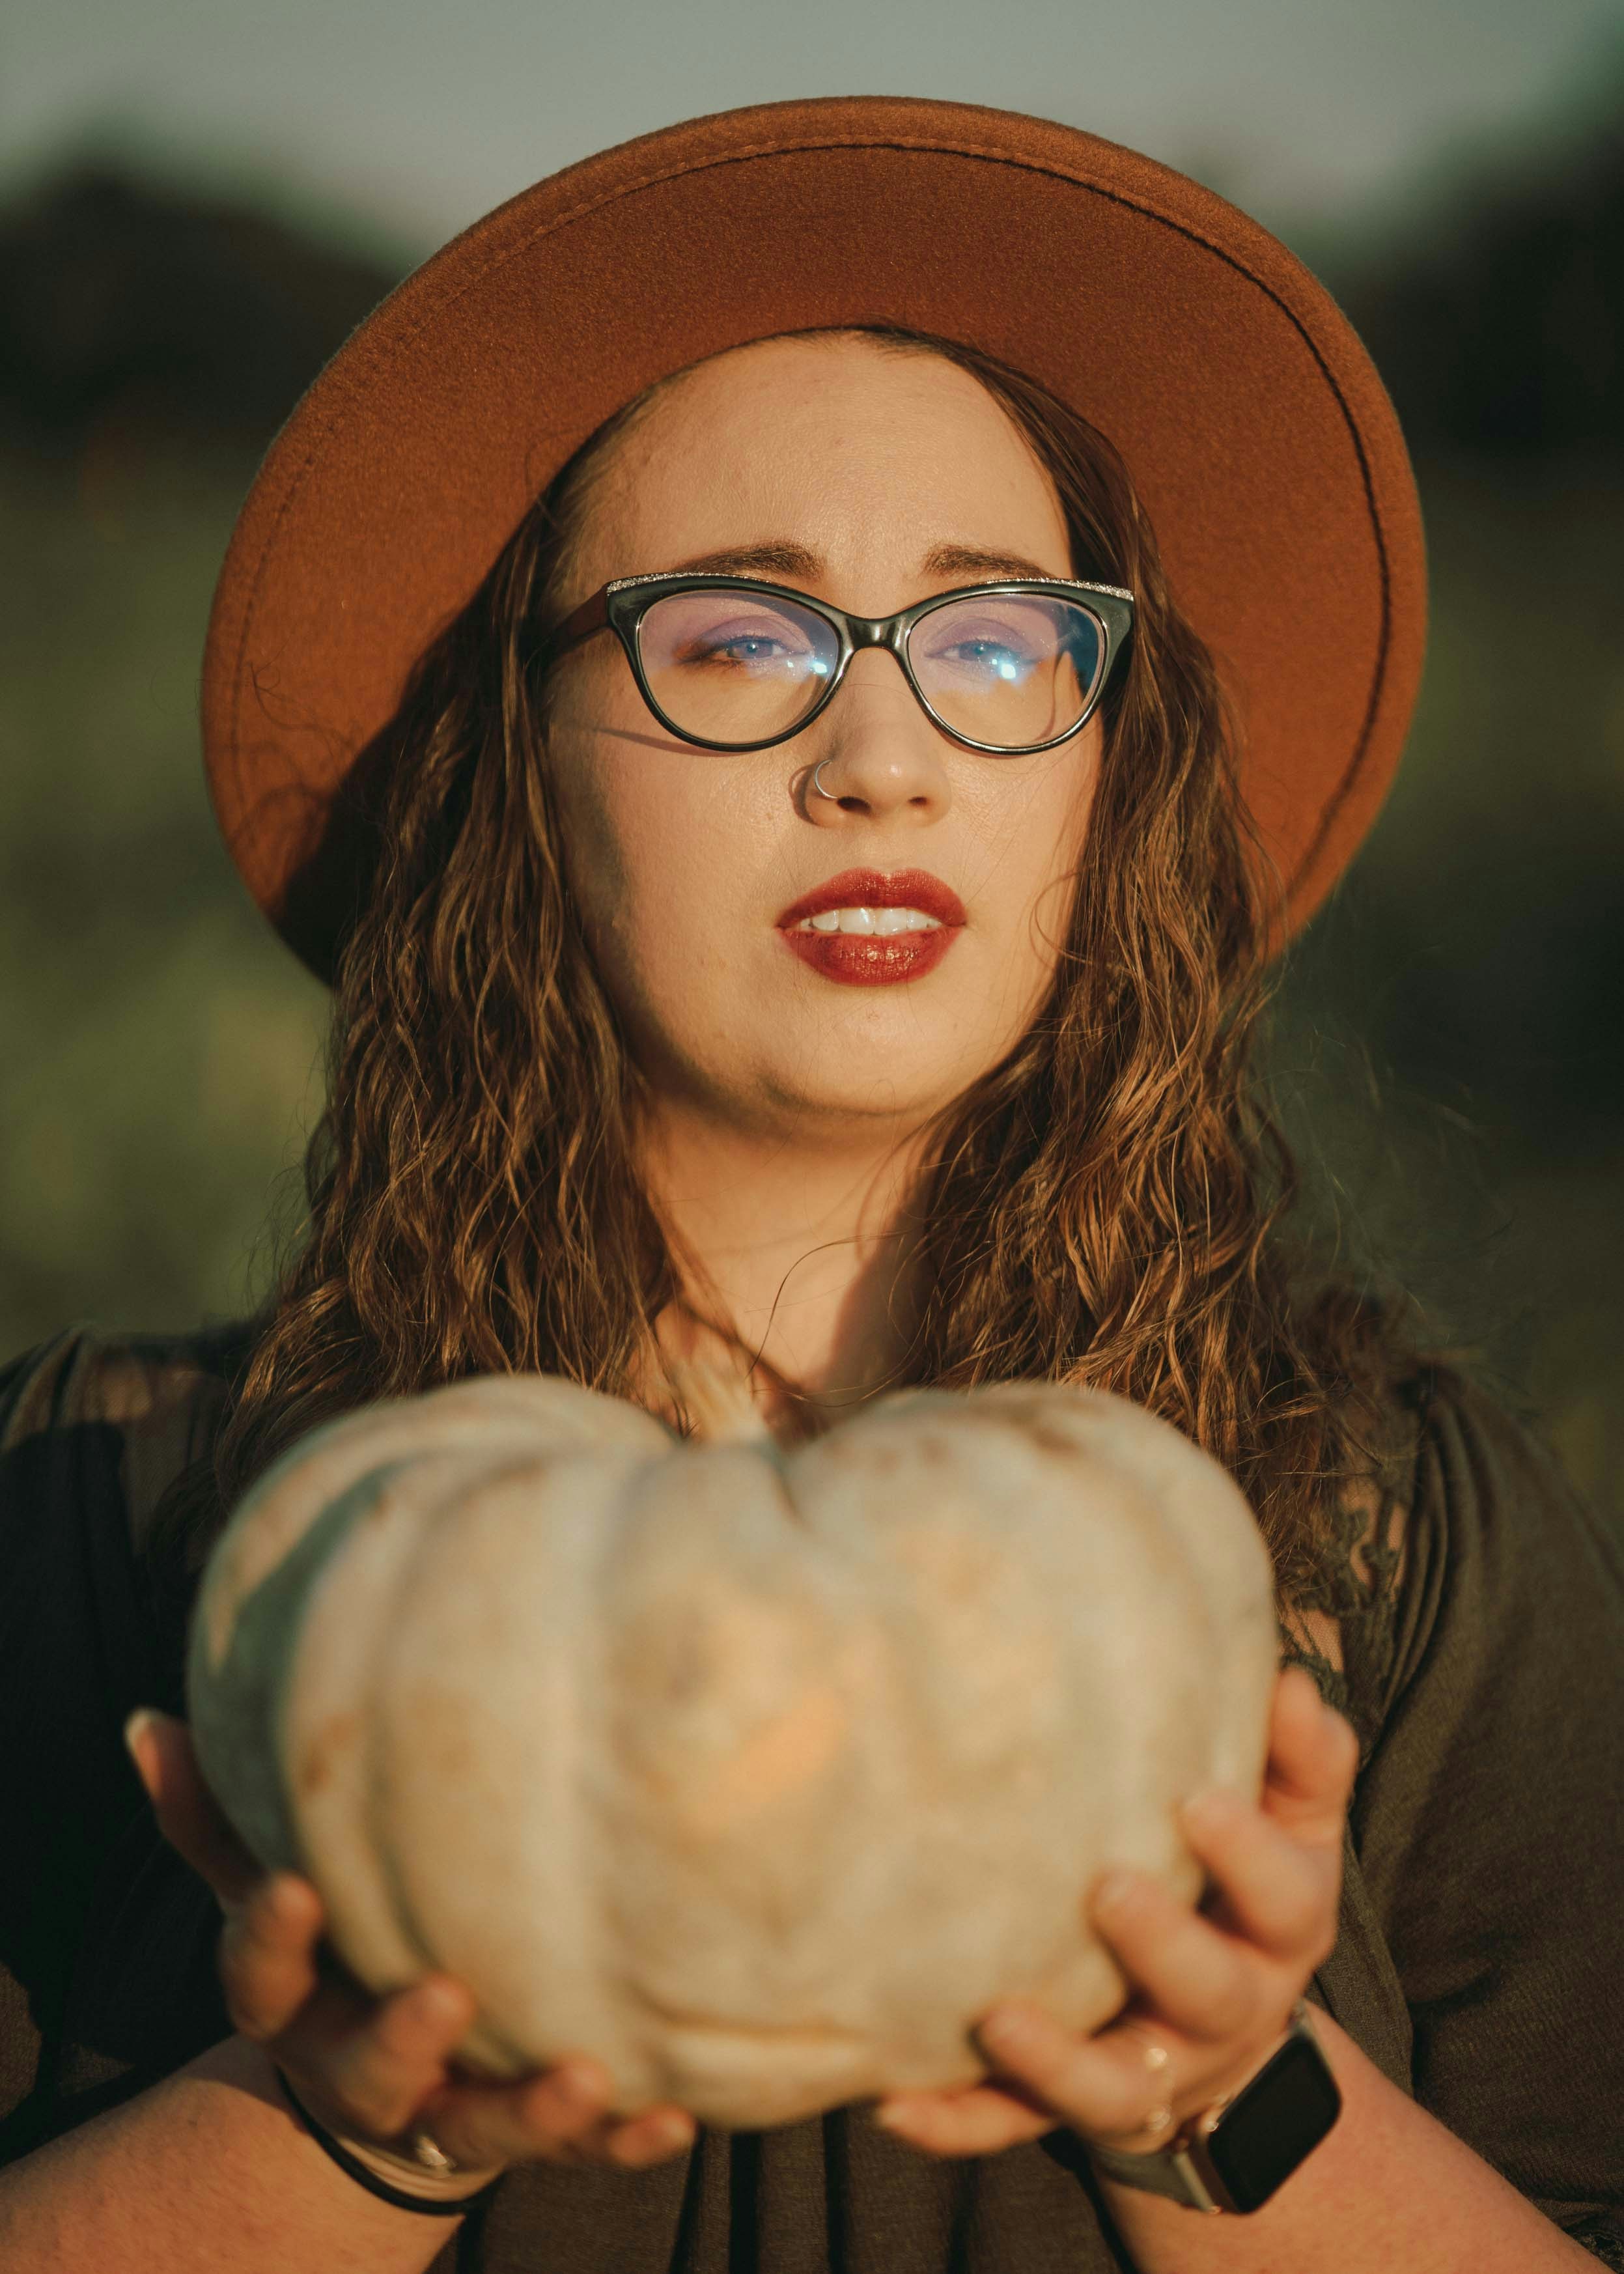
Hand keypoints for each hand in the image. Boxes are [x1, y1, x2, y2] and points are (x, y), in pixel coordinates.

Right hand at [124, 1708, 697, 2184]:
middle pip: (371, 2072)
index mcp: (297, 2003)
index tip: (296, 1887)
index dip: (271, 1936)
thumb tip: (147, 1723)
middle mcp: (360, 2069)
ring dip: (531, 2111)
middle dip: (403, 2040)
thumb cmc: (330, 1937)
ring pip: (478, 2129)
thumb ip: (216, 1815)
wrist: (385, 2071)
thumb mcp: (264, 1879)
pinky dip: (622, 2140)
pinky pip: (576, 2151)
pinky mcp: (521, 2135)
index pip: (264, 1978)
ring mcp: (444, 2111)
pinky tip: (673, 2121)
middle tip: (448, 1996)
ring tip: (586, 2077)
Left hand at [872, 1665, 1356, 2158]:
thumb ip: (1298, 1758)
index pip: (1286, 1897)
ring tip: (1000, 2020)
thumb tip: (1289, 1682)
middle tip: (1108, 1888)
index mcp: (1278, 1929)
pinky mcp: (1078, 2108)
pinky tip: (894, 2104)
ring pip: (1116, 2086)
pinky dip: (959, 2121)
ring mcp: (1152, 2068)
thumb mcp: (1290, 1824)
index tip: (1196, 1798)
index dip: (1250, 1854)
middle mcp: (1226, 2008)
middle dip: (1164, 1944)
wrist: (1223, 2032)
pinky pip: (1015, 2126)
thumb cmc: (1236, 1883)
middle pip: (1211, 1992)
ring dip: (1058, 2060)